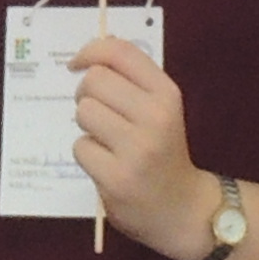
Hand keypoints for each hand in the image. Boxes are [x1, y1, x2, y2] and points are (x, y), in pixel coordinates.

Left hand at [64, 32, 211, 257]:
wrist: (183, 208)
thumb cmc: (164, 152)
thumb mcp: (161, 109)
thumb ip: (132, 80)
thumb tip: (88, 56)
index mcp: (167, 94)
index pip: (120, 53)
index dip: (90, 51)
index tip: (76, 64)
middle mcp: (155, 117)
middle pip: (94, 81)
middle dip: (86, 94)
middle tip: (98, 113)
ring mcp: (136, 149)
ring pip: (84, 112)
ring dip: (87, 126)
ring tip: (106, 140)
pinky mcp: (116, 177)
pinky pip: (80, 146)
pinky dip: (87, 154)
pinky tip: (107, 164)